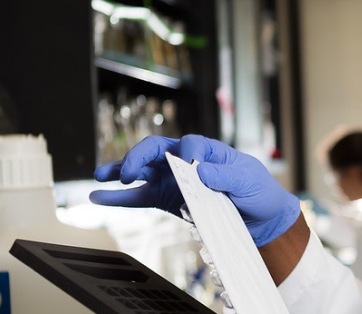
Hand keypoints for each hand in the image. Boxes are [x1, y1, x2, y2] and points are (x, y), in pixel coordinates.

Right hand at [90, 135, 300, 246]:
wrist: (262, 218)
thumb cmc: (259, 192)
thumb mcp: (247, 181)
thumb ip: (225, 175)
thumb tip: (199, 169)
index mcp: (208, 151)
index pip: (189, 143)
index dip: (186, 152)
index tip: (192, 167)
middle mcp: (186, 162)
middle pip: (156, 150)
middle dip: (138, 157)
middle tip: (128, 172)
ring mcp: (174, 181)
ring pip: (142, 171)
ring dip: (120, 170)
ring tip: (99, 176)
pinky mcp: (168, 200)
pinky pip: (139, 198)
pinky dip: (119, 198)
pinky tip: (98, 196)